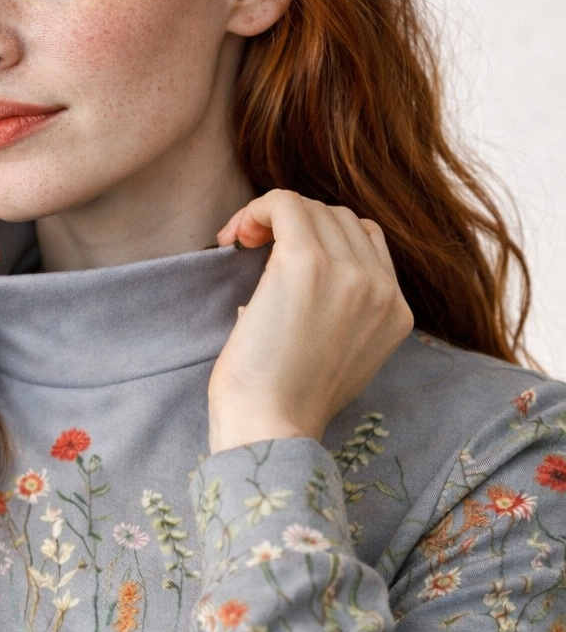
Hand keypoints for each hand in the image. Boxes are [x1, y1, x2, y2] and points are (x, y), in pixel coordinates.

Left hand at [207, 189, 414, 451]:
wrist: (270, 429)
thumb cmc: (285, 405)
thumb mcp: (338, 359)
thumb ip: (341, 316)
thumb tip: (298, 283)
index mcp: (396, 312)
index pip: (367, 241)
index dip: (321, 238)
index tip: (278, 259)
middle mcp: (382, 288)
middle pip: (340, 219)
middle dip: (295, 224)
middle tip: (251, 248)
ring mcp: (349, 273)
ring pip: (313, 208)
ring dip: (273, 216)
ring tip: (240, 242)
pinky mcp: (307, 263)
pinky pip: (285, 202)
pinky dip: (257, 208)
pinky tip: (235, 235)